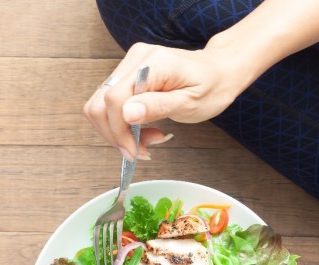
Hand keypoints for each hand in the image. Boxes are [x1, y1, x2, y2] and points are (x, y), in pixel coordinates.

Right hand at [83, 41, 252, 159]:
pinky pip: (109, 104)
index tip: (134, 152)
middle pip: (99, 103)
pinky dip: (120, 124)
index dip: (119, 131)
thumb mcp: (189, 104)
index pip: (115, 99)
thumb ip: (157, 107)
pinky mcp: (127, 75)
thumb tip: (127, 113)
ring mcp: (129, 65)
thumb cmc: (210, 87)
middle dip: (115, 134)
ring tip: (145, 140)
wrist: (218, 72)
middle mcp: (135, 59)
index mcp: (153, 63)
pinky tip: (141, 130)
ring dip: (117, 132)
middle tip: (140, 150)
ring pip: (99, 106)